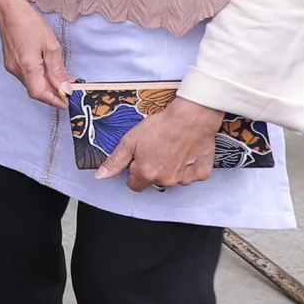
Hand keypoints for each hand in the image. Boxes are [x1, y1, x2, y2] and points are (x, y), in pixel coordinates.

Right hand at [0, 0, 69, 107]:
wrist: (8, 10)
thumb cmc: (29, 23)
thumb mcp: (50, 45)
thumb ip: (57, 69)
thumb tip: (65, 87)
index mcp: (27, 67)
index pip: (40, 94)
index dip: (54, 101)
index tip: (66, 103)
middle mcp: (16, 70)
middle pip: (35, 90)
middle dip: (52, 94)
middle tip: (69, 91)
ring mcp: (12, 66)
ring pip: (31, 83)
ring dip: (46, 86)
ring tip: (62, 81)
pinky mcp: (11, 61)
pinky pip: (27, 76)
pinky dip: (39, 77)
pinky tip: (48, 71)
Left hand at [98, 94, 221, 191]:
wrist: (191, 118)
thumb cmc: (161, 126)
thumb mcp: (130, 140)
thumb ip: (116, 161)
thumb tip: (101, 175)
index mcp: (146, 173)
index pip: (134, 185)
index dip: (134, 172)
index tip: (139, 160)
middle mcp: (166, 180)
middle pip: (154, 181)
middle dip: (153, 169)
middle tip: (157, 149)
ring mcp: (185, 179)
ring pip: (173, 178)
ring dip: (172, 168)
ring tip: (173, 148)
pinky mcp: (201, 174)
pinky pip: (191, 174)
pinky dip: (189, 166)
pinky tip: (187, 151)